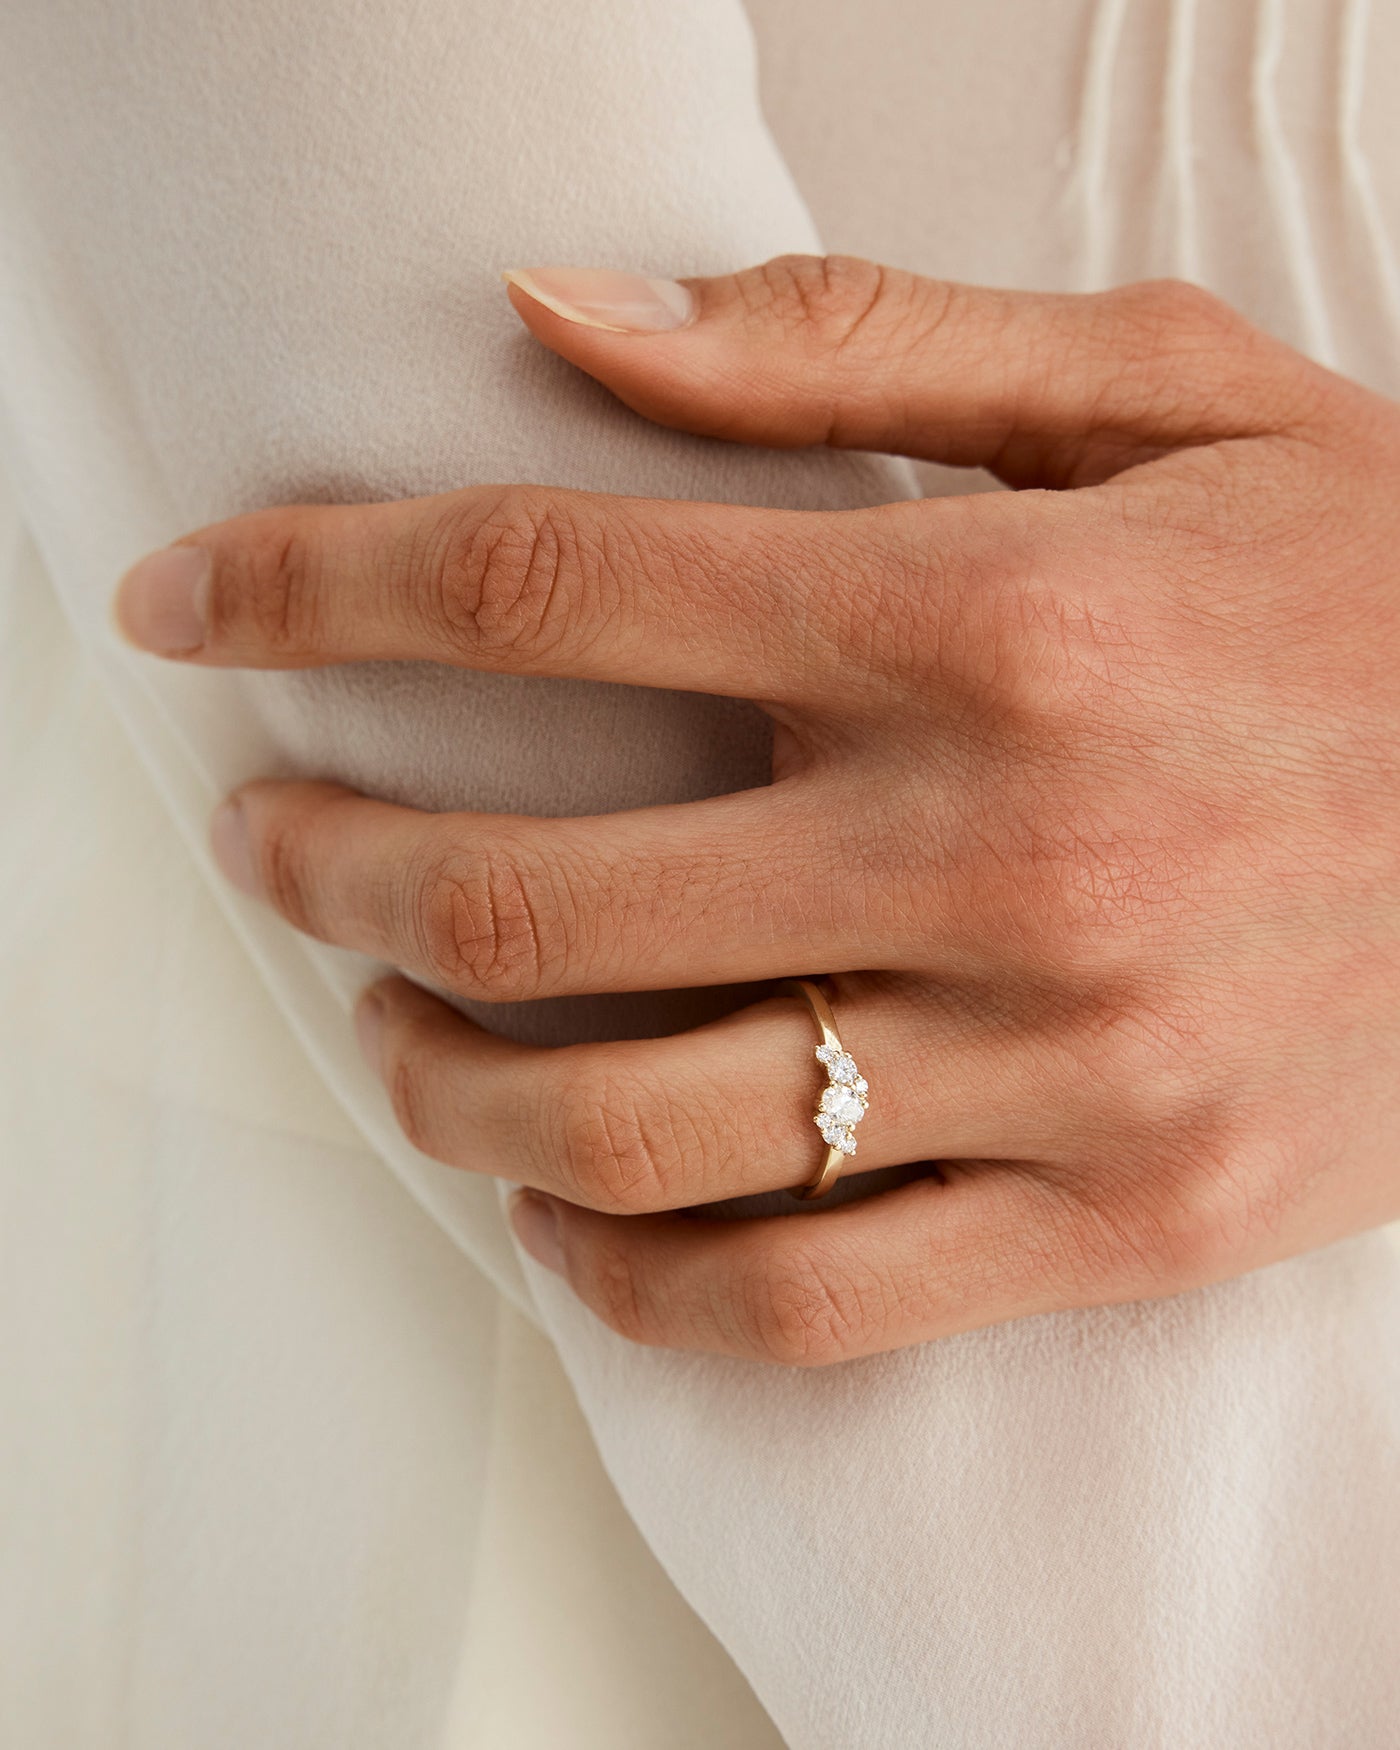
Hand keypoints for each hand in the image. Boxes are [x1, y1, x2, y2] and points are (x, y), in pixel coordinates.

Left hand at [114, 256, 1399, 1365]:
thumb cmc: (1380, 587)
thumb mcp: (1162, 395)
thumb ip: (847, 349)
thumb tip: (561, 318)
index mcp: (994, 617)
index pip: (549, 587)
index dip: (317, 585)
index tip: (193, 602)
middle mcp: (1006, 852)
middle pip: (542, 888)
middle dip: (333, 861)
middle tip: (268, 839)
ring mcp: (1064, 1064)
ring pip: (641, 1131)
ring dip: (444, 1085)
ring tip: (393, 1027)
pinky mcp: (1119, 1216)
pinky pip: (799, 1298)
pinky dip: (628, 1276)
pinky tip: (568, 1209)